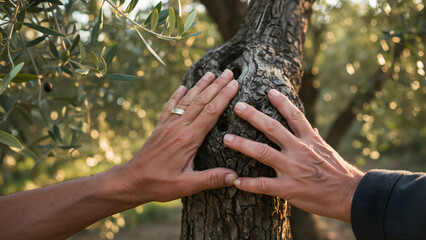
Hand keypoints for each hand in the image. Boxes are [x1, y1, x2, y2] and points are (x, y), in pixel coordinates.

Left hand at [120, 70, 238, 203]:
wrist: (132, 180)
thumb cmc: (159, 184)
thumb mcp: (186, 185)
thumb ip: (210, 179)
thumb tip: (235, 176)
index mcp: (188, 139)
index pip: (211, 112)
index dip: (224, 97)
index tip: (234, 84)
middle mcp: (178, 127)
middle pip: (201, 101)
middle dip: (216, 85)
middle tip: (229, 72)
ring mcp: (168, 125)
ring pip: (187, 100)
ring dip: (200, 86)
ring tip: (211, 73)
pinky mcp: (159, 127)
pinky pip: (170, 107)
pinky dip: (177, 95)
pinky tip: (182, 87)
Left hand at [223, 89, 364, 221]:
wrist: (351, 196)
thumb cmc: (339, 172)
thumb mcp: (328, 150)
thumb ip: (315, 138)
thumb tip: (312, 127)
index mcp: (309, 139)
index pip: (294, 116)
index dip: (281, 102)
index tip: (268, 91)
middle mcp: (299, 150)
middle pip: (272, 128)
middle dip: (253, 116)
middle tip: (237, 107)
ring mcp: (292, 169)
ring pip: (262, 152)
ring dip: (242, 144)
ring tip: (227, 138)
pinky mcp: (288, 188)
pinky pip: (263, 185)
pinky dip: (248, 183)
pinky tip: (236, 181)